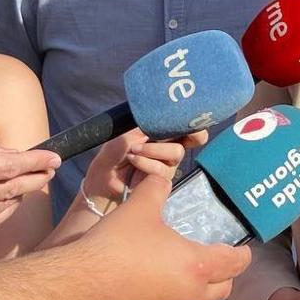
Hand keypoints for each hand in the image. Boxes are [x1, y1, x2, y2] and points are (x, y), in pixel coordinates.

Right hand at [0, 133, 58, 248]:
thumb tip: (10, 152)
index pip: (5, 166)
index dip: (34, 162)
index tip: (53, 157)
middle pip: (8, 189)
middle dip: (34, 178)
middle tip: (50, 170)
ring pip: (0, 208)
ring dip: (19, 195)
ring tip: (30, 182)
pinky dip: (2, 212)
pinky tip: (8, 202)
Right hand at [65, 172, 250, 299]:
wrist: (74, 286)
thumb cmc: (114, 245)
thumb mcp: (139, 208)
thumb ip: (156, 188)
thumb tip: (162, 174)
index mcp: (196, 267)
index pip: (236, 264)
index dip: (242, 255)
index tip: (241, 249)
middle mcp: (188, 298)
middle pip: (221, 291)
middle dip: (222, 277)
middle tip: (212, 262)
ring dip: (194, 295)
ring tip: (180, 278)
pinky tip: (149, 295)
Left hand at [83, 128, 206, 204]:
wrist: (104, 176)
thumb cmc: (114, 152)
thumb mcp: (128, 132)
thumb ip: (149, 126)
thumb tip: (165, 120)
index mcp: (166, 132)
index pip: (191, 125)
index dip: (196, 123)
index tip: (187, 121)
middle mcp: (171, 146)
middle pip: (195, 138)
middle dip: (172, 132)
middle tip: (154, 136)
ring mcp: (169, 163)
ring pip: (176, 152)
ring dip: (152, 150)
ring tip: (133, 151)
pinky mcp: (164, 179)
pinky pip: (163, 168)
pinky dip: (145, 162)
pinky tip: (132, 160)